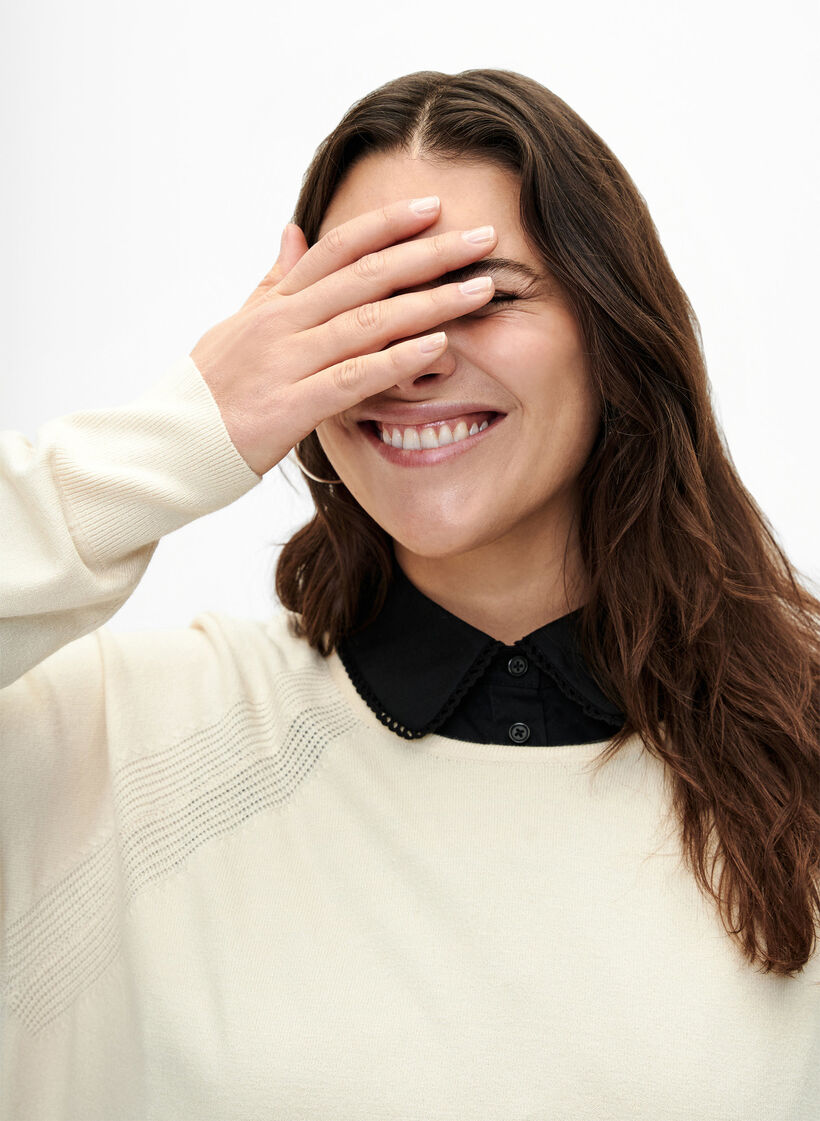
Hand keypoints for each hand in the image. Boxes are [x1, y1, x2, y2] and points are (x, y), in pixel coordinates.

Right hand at [189, 198, 497, 475]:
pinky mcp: (288, 408)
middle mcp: (281, 323)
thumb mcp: (236, 325)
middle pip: (365, 275)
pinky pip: (352, 378)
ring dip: (429, 302)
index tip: (433, 207)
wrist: (166, 447)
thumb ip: (273, 281)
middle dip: (429, 254)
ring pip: (367, 322)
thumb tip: (294, 231)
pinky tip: (437, 346)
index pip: (337, 249)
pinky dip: (397, 360)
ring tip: (480, 290)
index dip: (387, 224)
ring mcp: (285, 363)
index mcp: (274, 304)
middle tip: (483, 238)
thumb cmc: (206, 390)